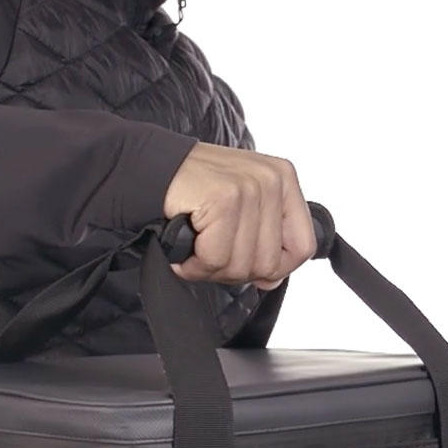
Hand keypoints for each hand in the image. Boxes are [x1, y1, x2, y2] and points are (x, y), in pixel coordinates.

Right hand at [162, 142, 315, 290]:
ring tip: (194, 248)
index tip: (245, 264)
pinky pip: (216, 258)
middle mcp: (272, 180)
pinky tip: (184, 248)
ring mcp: (250, 187)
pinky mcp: (224, 199)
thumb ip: (263, 240)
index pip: (303, 246)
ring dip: (210, 268)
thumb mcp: (240, 207)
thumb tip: (272, 279)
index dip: (274, 268)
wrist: (144, 168)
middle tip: (208, 252)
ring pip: (242, 265)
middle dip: (233, 269)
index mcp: (284, 179)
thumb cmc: (189, 189)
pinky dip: (193, 264)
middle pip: (269, 262)